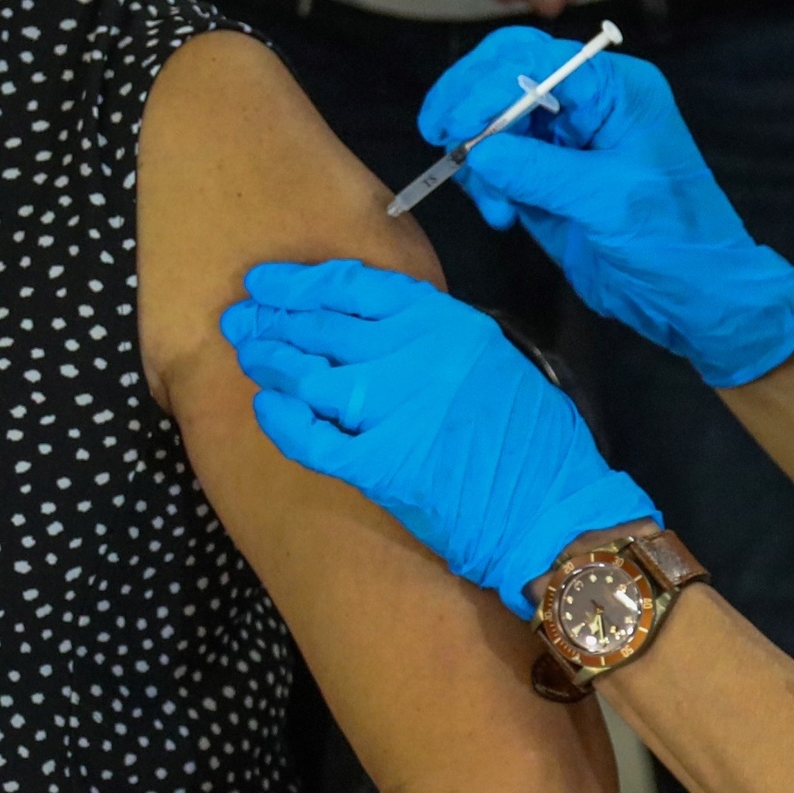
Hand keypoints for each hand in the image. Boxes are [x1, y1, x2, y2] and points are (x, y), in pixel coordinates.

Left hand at [222, 260, 653, 616]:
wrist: (554, 510)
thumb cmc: (534, 440)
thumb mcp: (491, 360)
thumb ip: (434, 340)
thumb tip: (374, 332)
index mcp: (445, 323)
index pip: (355, 287)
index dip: (301, 283)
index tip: (267, 282)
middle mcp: (415, 356)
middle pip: (324, 327)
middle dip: (273, 320)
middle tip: (239, 320)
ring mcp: (395, 410)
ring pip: (310, 376)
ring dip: (272, 363)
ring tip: (247, 355)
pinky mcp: (382, 465)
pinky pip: (314, 438)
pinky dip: (284, 423)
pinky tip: (266, 408)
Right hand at [416, 30, 793, 388]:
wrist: (694, 298)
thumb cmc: (673, 242)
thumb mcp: (609, 202)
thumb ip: (542, 172)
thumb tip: (479, 150)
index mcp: (616, 90)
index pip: (536, 58)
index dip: (488, 82)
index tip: (455, 124)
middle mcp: (588, 104)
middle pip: (506, 74)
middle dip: (470, 107)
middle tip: (443, 141)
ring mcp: (565, 141)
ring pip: (494, 121)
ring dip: (479, 159)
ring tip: (497, 208)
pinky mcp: (548, 177)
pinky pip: (499, 163)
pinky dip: (487, 186)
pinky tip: (502, 216)